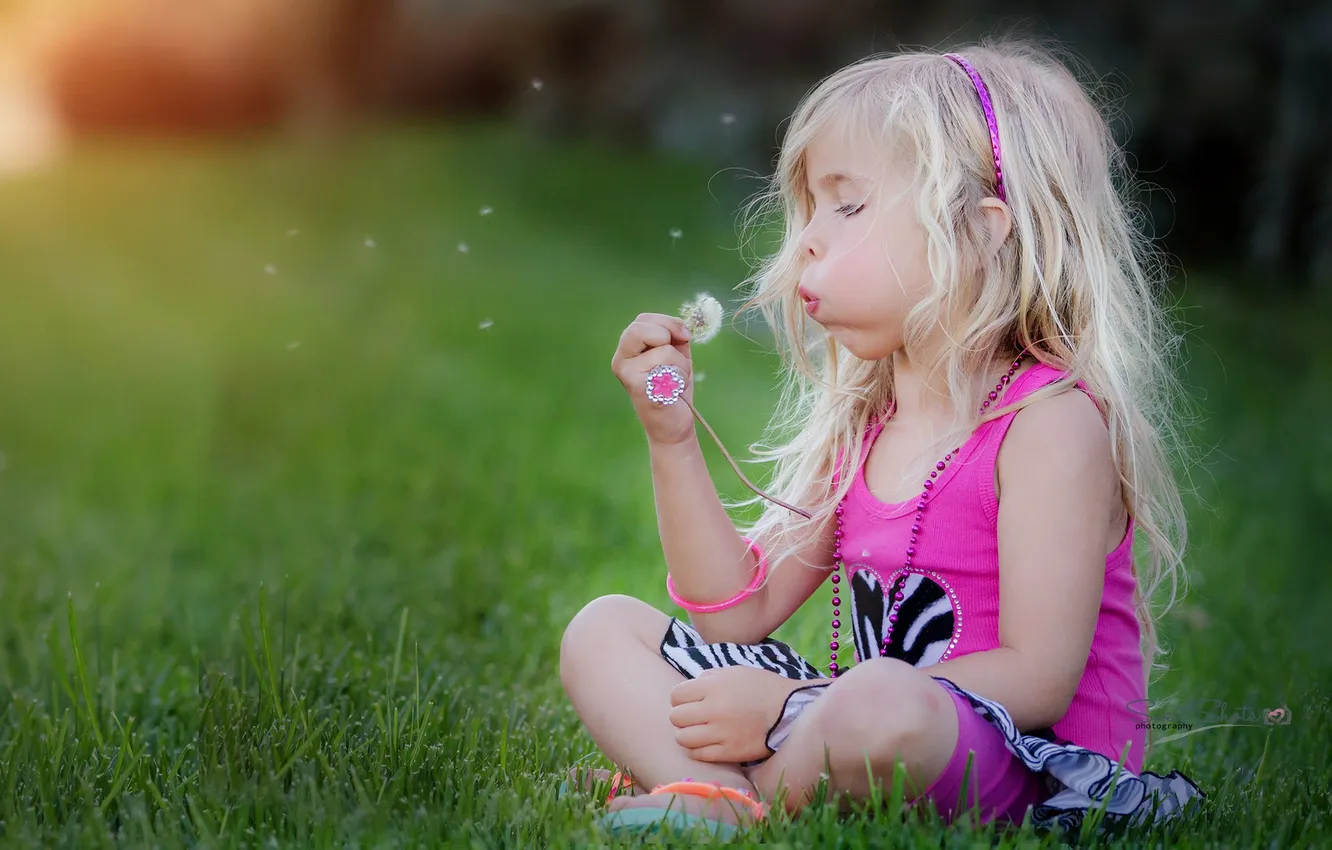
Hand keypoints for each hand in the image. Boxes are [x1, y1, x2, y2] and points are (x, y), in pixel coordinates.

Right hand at [610, 312, 695, 445]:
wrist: (674, 424)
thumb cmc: (674, 387)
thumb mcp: (676, 354)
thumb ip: (675, 335)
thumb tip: (683, 328)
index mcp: (627, 349)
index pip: (643, 319)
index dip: (668, 322)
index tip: (684, 336)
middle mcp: (621, 360)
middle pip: (640, 328)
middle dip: (668, 336)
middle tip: (677, 355)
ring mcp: (627, 374)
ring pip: (664, 350)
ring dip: (681, 364)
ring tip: (675, 380)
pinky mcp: (638, 388)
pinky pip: (669, 369)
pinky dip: (680, 378)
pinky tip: (673, 391)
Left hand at [668, 667, 798, 763]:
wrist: (790, 711)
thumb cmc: (762, 688)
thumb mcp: (735, 672)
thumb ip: (709, 677)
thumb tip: (688, 688)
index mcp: (714, 687)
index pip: (676, 695)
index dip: (680, 698)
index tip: (689, 701)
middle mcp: (714, 709)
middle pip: (676, 717)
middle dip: (682, 717)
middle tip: (694, 717)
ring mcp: (721, 733)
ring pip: (683, 738)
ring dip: (687, 735)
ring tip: (698, 732)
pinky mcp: (730, 752)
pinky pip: (698, 754)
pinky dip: (697, 750)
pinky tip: (706, 744)